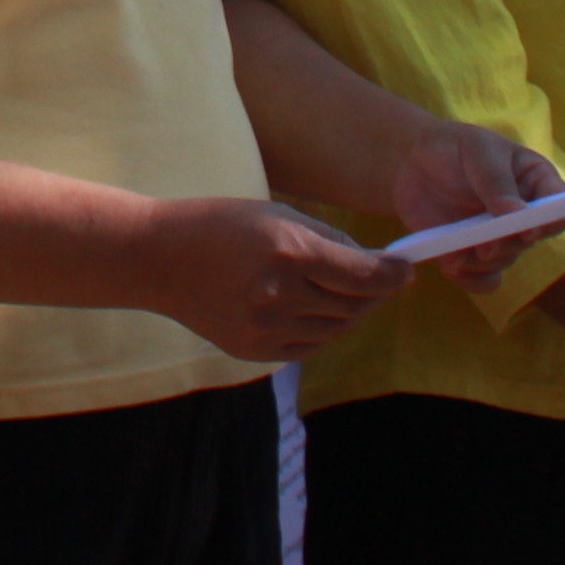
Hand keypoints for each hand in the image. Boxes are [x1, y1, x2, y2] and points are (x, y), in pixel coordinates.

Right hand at [148, 197, 407, 361]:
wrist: (159, 259)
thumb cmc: (219, 225)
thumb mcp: (277, 214)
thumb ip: (328, 240)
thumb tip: (373, 265)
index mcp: (289, 251)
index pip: (365, 277)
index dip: (393, 275)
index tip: (406, 270)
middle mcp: (281, 294)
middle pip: (354, 305)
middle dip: (372, 292)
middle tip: (375, 278)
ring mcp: (266, 327)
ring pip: (335, 328)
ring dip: (347, 310)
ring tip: (337, 291)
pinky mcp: (255, 350)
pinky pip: (309, 345)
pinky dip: (319, 328)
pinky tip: (306, 307)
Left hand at [383, 120, 564, 290]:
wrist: (410, 160)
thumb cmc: (452, 146)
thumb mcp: (476, 150)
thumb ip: (495, 180)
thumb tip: (517, 214)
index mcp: (535, 181)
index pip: (561, 208)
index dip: (552, 223)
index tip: (528, 228)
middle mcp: (523, 213)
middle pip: (531, 240)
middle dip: (507, 244)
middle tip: (483, 245)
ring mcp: (498, 234)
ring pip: (505, 260)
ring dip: (481, 262)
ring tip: (453, 253)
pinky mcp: (473, 252)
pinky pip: (483, 279)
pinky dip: (470, 279)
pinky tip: (450, 266)